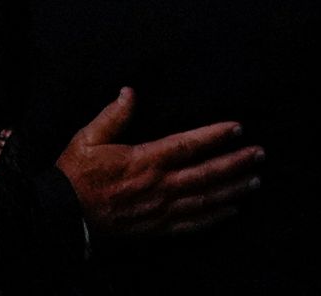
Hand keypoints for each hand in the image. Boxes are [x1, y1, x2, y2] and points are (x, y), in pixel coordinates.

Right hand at [55, 87, 264, 237]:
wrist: (61, 217)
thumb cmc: (75, 175)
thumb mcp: (88, 139)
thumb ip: (113, 115)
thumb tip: (130, 91)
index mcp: (145, 160)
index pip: (189, 145)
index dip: (216, 135)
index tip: (237, 128)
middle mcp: (158, 186)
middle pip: (207, 174)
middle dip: (237, 163)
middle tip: (260, 154)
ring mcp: (159, 210)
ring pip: (205, 200)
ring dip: (233, 189)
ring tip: (255, 180)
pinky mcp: (156, 229)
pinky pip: (192, 224)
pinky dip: (215, 218)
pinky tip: (232, 210)